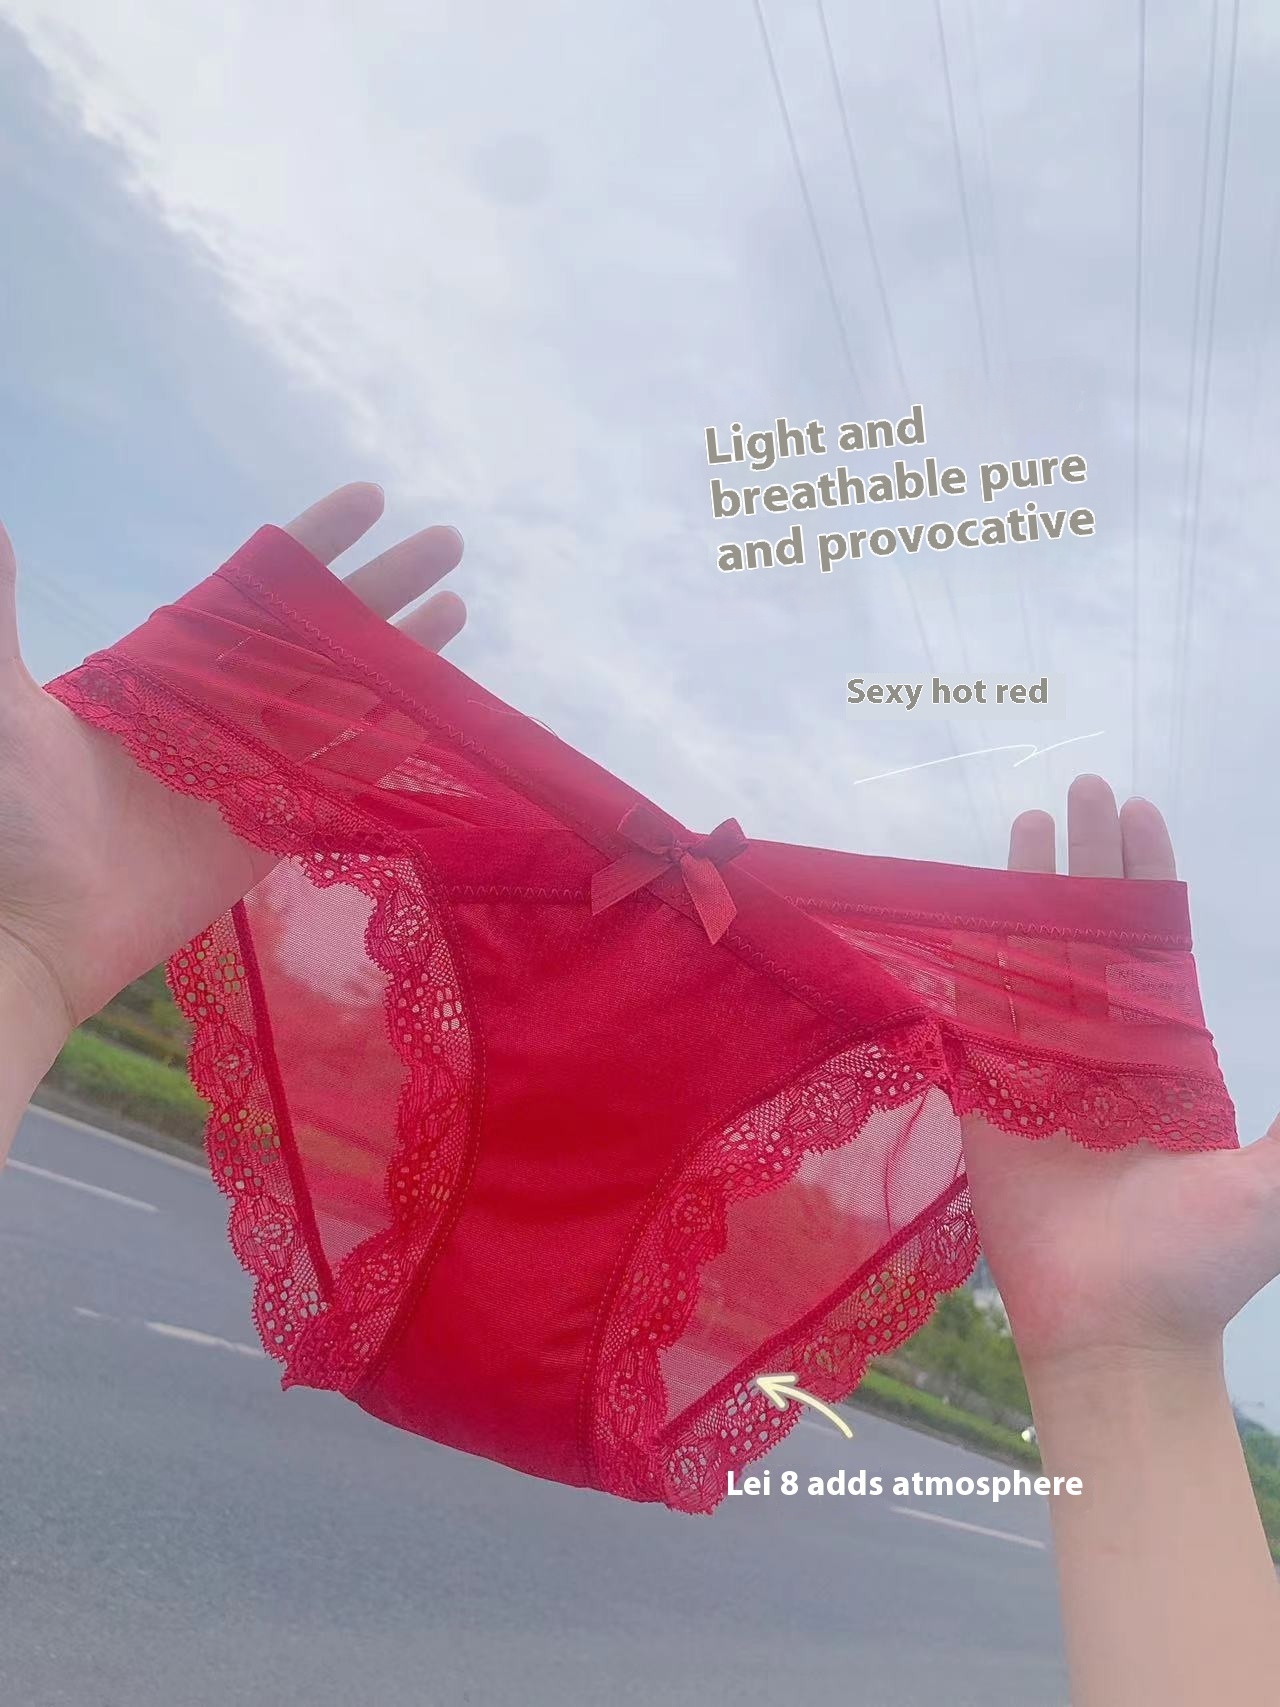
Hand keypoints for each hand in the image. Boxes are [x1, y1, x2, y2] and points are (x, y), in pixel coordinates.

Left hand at [0, 484, 465, 1044]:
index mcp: (166, 672)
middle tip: (446, 543)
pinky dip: (389, 745)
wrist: (34, 933)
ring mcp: (252, 771)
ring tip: (455, 609)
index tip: (368, 501)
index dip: (313, 547)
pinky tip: (436, 710)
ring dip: (399, 657)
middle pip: (319, 638)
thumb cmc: (10, 823)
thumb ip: (1, 618)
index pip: (256, 591)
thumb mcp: (2, 708)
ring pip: (343, 700)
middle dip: (381, 589)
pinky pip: (343, 778)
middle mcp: (219, 712)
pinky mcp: (271, 829)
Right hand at [961, 774, 1279, 1377]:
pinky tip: (953, 914)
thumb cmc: (1200, 1263)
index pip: (1155, 941)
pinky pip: (969, 1017)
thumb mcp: (1274, 1183)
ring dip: (1024, 891)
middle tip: (1079, 786)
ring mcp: (1038, 1069)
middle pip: (1089, 932)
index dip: (1148, 876)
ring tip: (1022, 822)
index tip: (1141, 811)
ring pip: (1027, 958)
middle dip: (1087, 859)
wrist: (1118, 1330)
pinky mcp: (986, 1098)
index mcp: (1167, 1053)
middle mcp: (1101, 1048)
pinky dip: (959, 964)